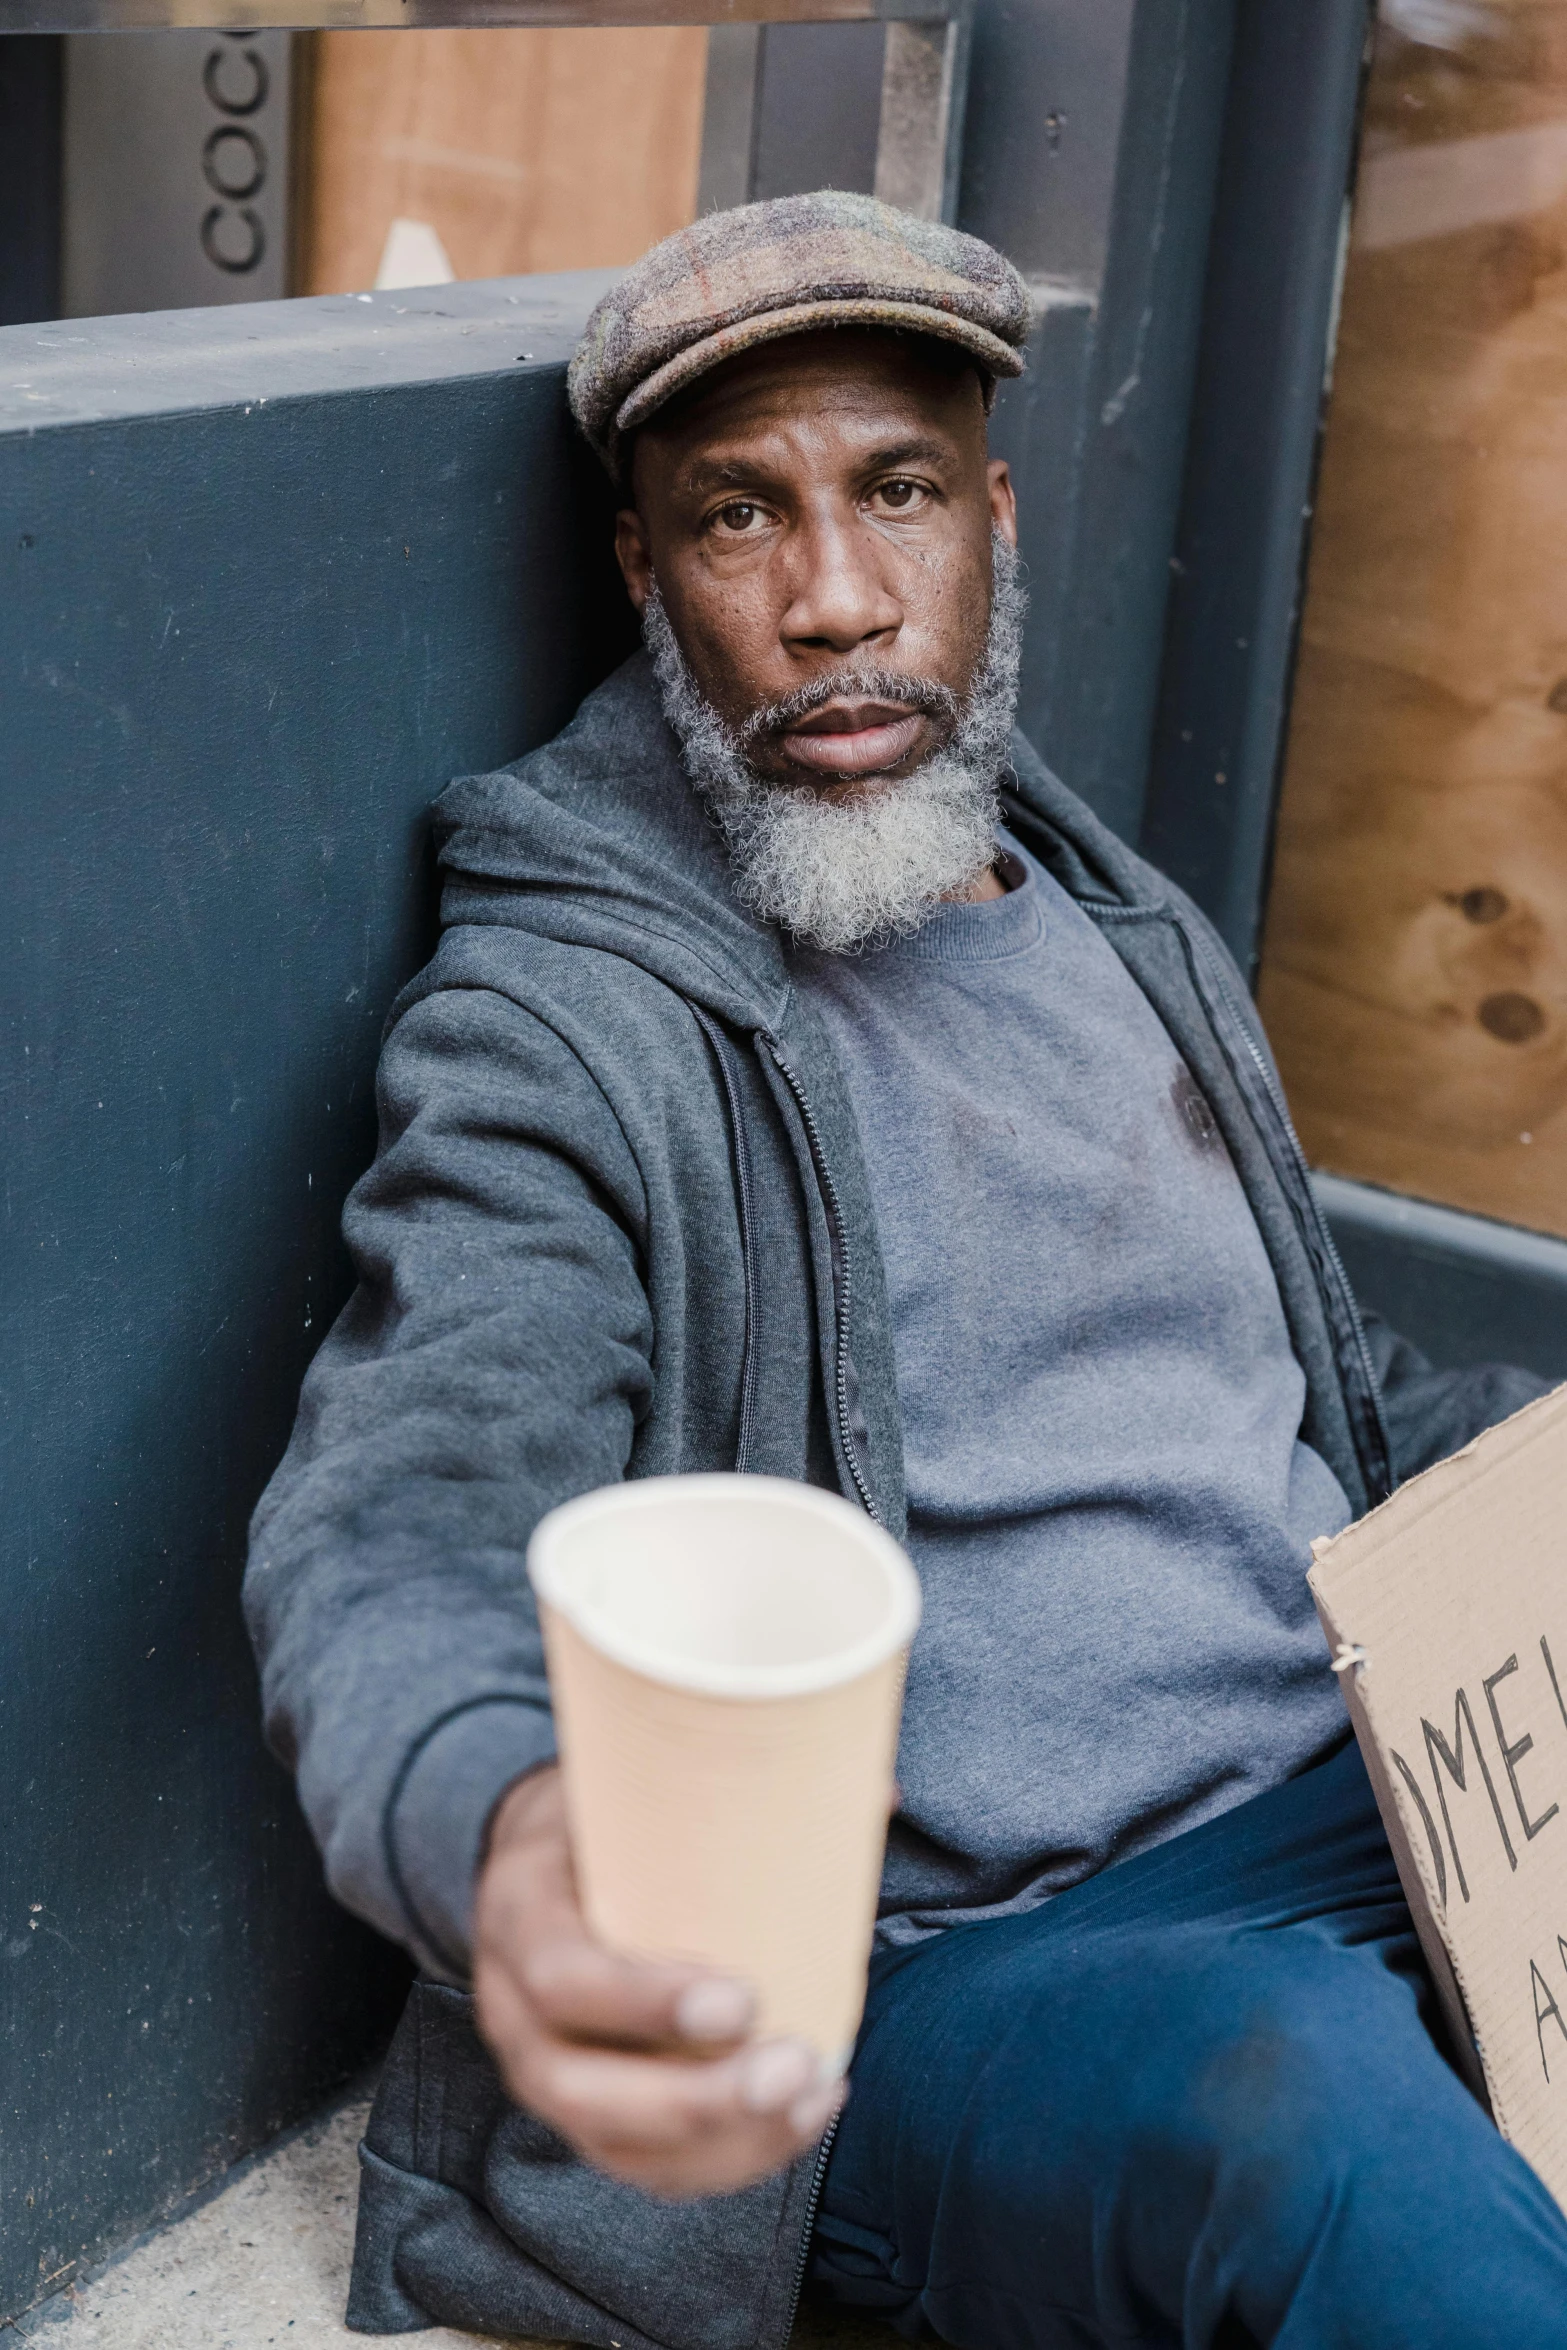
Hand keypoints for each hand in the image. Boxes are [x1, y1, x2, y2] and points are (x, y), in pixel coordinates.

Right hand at [472, 1765, 844, 2198]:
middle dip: (697, 2098)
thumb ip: (735, 1780)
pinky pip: (640, 2165)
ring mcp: (538, 2070)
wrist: (540, 1859)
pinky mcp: (580, 2111)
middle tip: (798, 2066)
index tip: (745, 1999)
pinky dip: (722, 2159)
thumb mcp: (633, 1778)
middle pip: (581, 2088)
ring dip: (724, 2140)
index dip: (645, 2003)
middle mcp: (509, 2005)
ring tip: (814, 2095)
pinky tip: (797, 2121)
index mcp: (519, 1908)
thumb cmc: (602, 1815)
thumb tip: (880, 1795)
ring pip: (613, 2143)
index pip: (561, 1976)